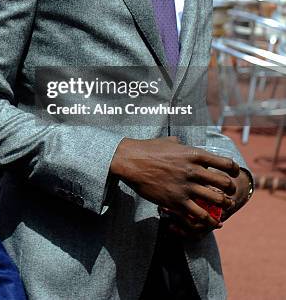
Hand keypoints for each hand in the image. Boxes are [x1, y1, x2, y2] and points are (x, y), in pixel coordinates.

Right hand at [110, 136, 238, 230]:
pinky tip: (211, 222)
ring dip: (223, 206)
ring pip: (216, 201)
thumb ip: (180, 144)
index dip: (233, 170)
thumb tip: (182, 142)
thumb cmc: (147, 149)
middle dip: (230, 190)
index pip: (226, 163)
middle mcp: (193, 171)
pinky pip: (199, 216)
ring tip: (222, 207)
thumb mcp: (168, 141)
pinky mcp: (176, 202)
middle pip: (224, 184)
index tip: (232, 174)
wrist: (130, 161)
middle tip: (228, 192)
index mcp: (194, 155)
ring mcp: (185, 187)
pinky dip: (208, 221)